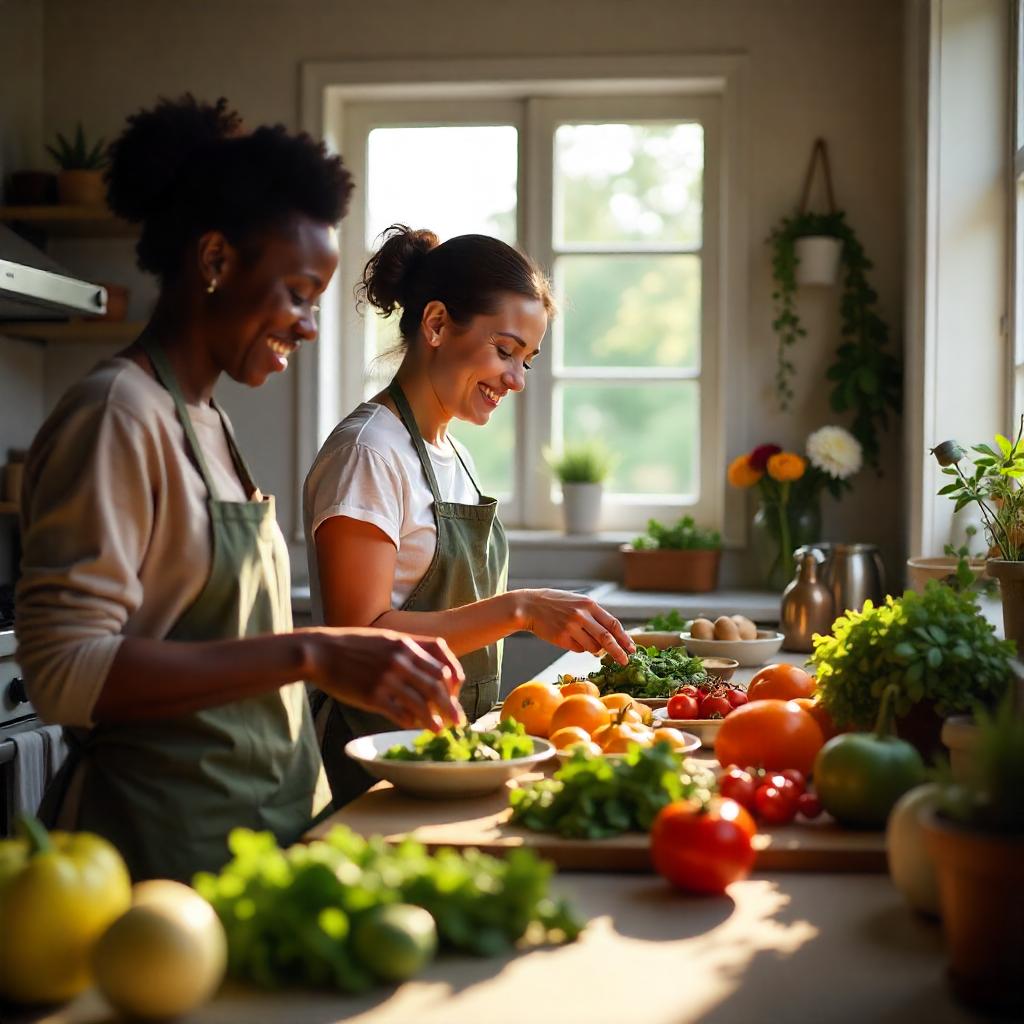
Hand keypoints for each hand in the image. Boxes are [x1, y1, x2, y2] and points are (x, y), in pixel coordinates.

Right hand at [305, 627, 465, 729]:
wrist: (320, 652)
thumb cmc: (353, 645)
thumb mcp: (385, 638)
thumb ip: (408, 650)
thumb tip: (431, 667)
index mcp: (406, 644)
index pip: (442, 664)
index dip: (454, 681)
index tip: (456, 693)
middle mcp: (400, 661)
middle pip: (436, 686)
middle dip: (450, 706)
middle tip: (458, 720)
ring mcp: (387, 679)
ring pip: (421, 704)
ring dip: (433, 720)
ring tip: (439, 730)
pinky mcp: (372, 696)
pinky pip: (399, 714)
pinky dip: (410, 723)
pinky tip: (414, 728)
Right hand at [519, 590, 635, 664]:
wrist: (529, 606)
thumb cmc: (555, 604)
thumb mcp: (577, 602)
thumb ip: (593, 616)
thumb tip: (610, 637)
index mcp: (589, 604)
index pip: (613, 624)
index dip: (624, 638)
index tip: (632, 648)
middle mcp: (582, 615)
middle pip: (607, 638)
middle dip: (619, 652)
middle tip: (625, 661)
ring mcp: (572, 627)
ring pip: (593, 647)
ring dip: (594, 649)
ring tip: (583, 640)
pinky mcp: (562, 638)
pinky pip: (578, 650)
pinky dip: (579, 648)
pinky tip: (569, 638)